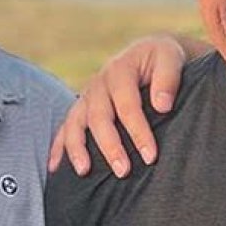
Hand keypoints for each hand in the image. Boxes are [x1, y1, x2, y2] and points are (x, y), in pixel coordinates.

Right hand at [49, 33, 197, 177]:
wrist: (147, 54)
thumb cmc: (161, 60)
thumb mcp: (170, 58)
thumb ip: (168, 78)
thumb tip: (162, 105)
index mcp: (120, 70)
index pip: (127, 104)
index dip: (138, 131)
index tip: (150, 156)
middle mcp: (99, 83)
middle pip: (99, 117)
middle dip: (110, 146)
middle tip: (123, 171)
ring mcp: (86, 96)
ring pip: (75, 122)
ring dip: (77, 148)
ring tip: (84, 171)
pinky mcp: (81, 108)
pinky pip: (65, 127)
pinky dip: (58, 146)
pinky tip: (54, 167)